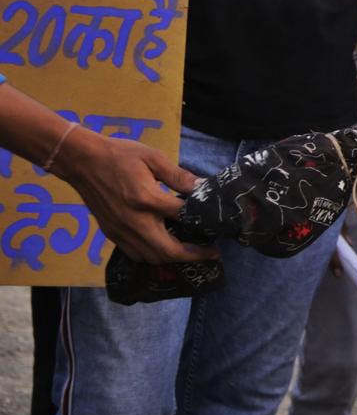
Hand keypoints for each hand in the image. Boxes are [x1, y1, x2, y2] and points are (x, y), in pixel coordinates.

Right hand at [53, 130, 218, 263]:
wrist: (81, 161)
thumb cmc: (120, 155)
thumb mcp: (153, 158)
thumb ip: (179, 176)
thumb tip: (203, 187)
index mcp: (147, 199)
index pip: (183, 217)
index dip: (203, 224)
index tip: (217, 229)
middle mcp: (134, 221)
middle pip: (167, 251)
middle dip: (192, 255)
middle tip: (211, 253)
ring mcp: (121, 231)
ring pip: (151, 257)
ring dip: (173, 258)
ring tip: (190, 251)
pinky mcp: (111, 234)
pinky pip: (135, 254)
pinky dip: (153, 256)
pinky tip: (164, 247)